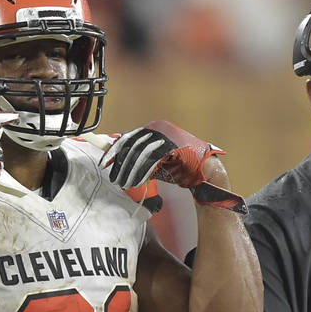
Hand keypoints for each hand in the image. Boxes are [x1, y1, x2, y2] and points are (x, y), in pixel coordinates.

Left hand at [101, 120, 222, 188]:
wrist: (204, 169)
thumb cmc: (179, 165)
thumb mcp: (156, 159)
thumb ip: (140, 157)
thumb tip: (118, 162)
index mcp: (154, 128)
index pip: (129, 138)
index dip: (115, 151)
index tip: (106, 163)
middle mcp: (159, 128)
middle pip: (133, 146)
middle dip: (121, 164)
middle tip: (114, 178)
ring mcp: (167, 136)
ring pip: (141, 153)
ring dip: (131, 171)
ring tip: (125, 183)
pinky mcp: (174, 146)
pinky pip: (153, 159)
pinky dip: (143, 172)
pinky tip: (138, 181)